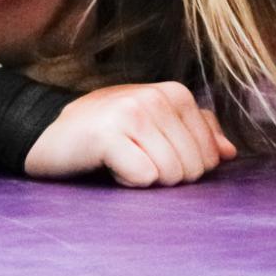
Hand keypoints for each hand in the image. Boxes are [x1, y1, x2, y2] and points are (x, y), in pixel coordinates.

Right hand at [24, 81, 237, 185]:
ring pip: (171, 176)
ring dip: (144, 180)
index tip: (149, 153)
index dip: (182, 168)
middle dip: (165, 177)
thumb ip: (194, 133)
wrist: (46, 132)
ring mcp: (132, 112)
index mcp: (175, 94)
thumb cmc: (105, 134)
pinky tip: (109, 167)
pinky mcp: (109, 135)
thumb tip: (229, 152)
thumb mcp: (153, 126)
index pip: (210, 157)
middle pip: (193, 169)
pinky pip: (144, 178)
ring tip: (120, 160)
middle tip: (133, 159)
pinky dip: (126, 182)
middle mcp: (157, 97)